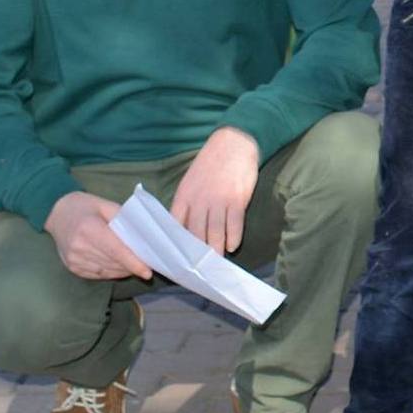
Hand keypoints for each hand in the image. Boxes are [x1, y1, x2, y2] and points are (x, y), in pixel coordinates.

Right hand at [45, 192, 153, 281]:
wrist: (57, 213)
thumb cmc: (85, 206)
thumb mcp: (106, 205)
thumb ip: (124, 219)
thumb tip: (143, 237)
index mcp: (89, 228)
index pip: (115, 251)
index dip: (133, 263)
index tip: (147, 272)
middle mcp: (79, 247)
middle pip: (112, 262)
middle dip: (132, 266)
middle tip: (148, 265)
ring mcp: (74, 259)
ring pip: (106, 271)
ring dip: (123, 271)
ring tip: (136, 267)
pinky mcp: (72, 267)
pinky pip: (97, 275)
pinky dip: (111, 273)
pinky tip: (120, 268)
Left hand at [169, 127, 259, 255]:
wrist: (233, 143)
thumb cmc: (211, 164)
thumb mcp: (191, 181)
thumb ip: (187, 203)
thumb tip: (184, 228)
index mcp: (184, 195)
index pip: (176, 226)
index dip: (176, 244)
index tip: (177, 259)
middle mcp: (199, 200)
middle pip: (196, 234)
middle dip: (197, 254)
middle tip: (199, 269)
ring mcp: (218, 200)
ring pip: (215, 233)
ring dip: (216, 249)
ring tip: (216, 262)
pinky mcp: (237, 199)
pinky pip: (234, 224)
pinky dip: (233, 237)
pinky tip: (233, 245)